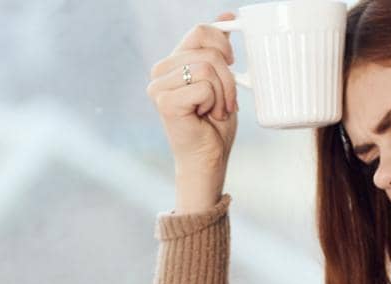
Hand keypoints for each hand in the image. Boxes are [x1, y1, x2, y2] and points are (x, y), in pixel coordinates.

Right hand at [146, 11, 239, 176]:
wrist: (207, 159)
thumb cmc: (214, 126)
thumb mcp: (221, 79)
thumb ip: (218, 49)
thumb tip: (227, 16)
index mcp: (173, 62)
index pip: (200, 31)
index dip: (223, 43)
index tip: (231, 63)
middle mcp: (160, 71)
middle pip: (207, 50)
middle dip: (227, 78)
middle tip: (225, 102)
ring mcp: (159, 86)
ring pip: (207, 67)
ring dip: (223, 92)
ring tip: (216, 111)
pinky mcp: (165, 102)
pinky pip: (204, 86)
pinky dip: (214, 103)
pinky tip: (205, 117)